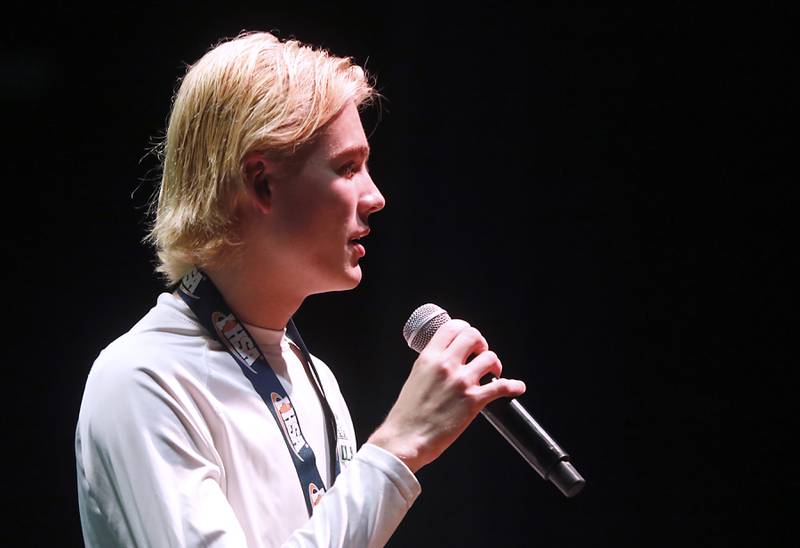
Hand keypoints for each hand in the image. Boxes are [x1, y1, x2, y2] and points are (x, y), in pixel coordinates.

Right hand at [367, 319, 525, 472]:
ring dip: (495, 365)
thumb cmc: (407, 414)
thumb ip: (431, 366)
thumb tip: (445, 362)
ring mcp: (461, 382)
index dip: (465, 329)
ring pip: (490, 358)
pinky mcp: (473, 401)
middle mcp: (446, 365)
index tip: (469, 338)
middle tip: (481, 355)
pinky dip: (513, 386)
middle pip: (473, 336)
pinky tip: (516, 387)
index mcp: (429, 358)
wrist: (405, 438)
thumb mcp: (415, 378)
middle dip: (481, 344)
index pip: (452, 327)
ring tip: (492, 374)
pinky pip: (502, 387)